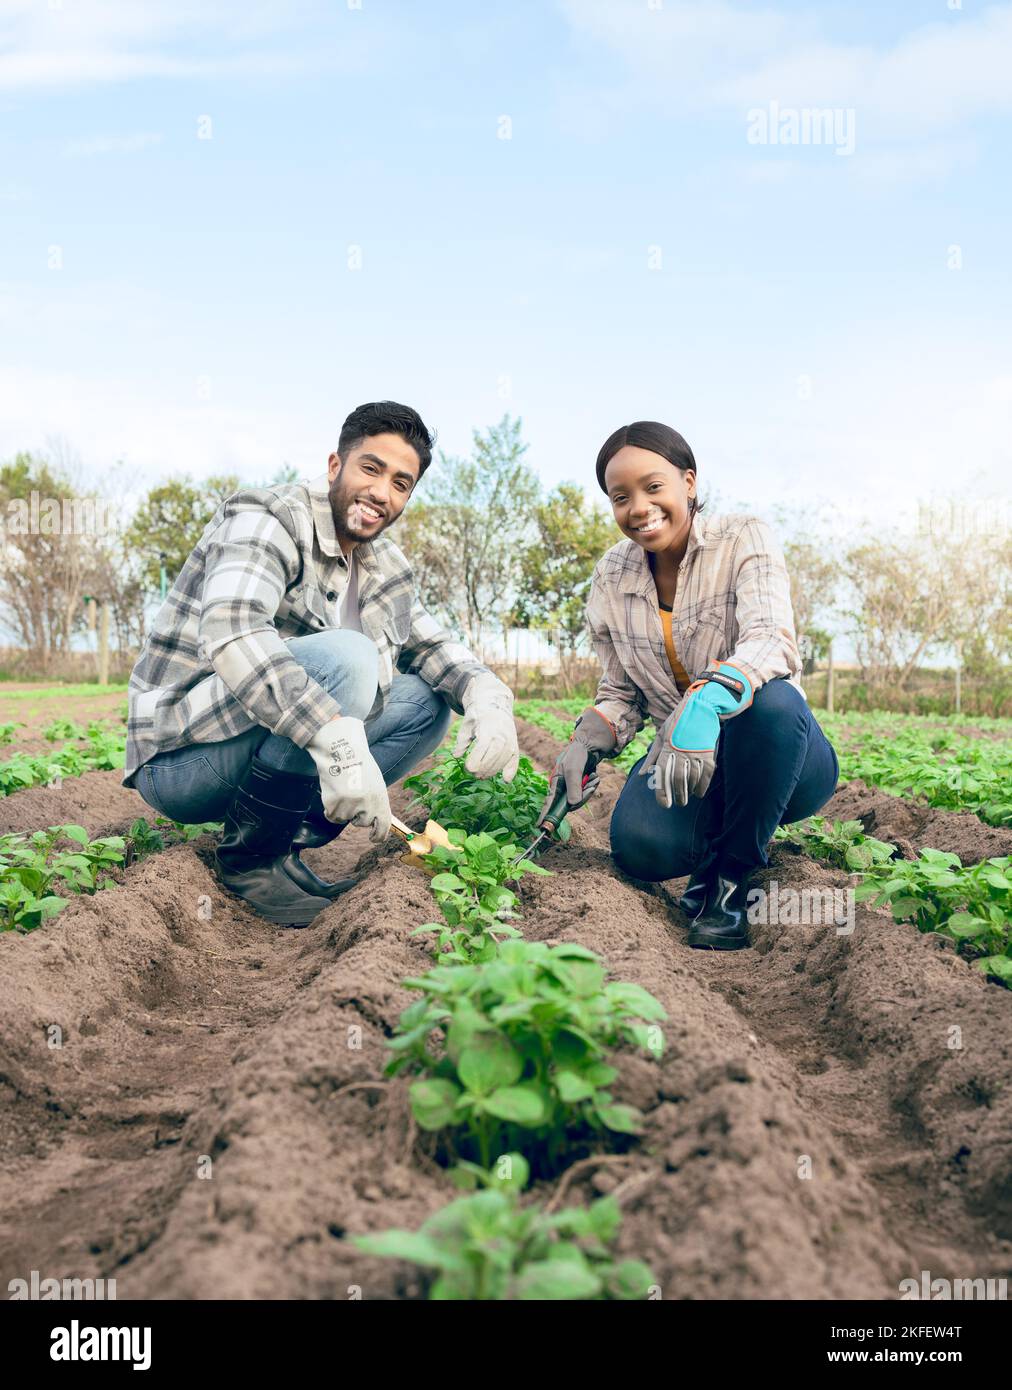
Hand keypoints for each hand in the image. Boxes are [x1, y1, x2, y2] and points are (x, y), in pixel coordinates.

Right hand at [306, 715, 390, 841]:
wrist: (340, 751)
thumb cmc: (359, 766)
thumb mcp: (375, 784)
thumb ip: (376, 803)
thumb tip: (374, 821)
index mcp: (380, 799)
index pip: (383, 826)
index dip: (379, 835)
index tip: (374, 838)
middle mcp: (367, 806)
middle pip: (360, 822)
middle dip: (356, 813)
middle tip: (353, 793)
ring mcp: (349, 807)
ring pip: (345, 818)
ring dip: (343, 808)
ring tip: (343, 788)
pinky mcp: (333, 806)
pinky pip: (332, 816)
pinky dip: (331, 808)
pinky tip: (334, 792)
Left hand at [454, 674, 519, 779]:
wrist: (494, 705)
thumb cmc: (477, 716)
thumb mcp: (466, 726)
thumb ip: (461, 742)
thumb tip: (456, 756)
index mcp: (487, 731)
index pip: (481, 751)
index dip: (473, 763)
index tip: (467, 767)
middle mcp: (501, 736)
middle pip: (492, 759)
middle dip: (481, 770)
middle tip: (473, 774)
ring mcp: (510, 741)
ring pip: (502, 762)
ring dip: (491, 772)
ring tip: (482, 775)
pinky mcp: (514, 745)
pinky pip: (514, 760)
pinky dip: (511, 770)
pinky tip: (506, 780)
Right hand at [539, 707, 615, 821]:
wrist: (589, 746)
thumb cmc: (577, 755)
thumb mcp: (573, 769)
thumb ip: (573, 787)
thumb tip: (573, 805)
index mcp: (556, 783)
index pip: (549, 802)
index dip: (545, 814)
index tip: (539, 826)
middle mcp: (562, 788)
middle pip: (570, 804)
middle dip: (583, 796)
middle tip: (591, 786)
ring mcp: (572, 788)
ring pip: (581, 799)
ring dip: (589, 789)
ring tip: (594, 777)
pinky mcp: (580, 787)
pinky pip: (587, 794)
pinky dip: (593, 786)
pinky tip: (595, 777)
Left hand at [639, 662, 752, 807]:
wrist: (702, 705)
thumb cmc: (679, 721)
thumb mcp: (661, 735)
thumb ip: (653, 756)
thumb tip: (643, 774)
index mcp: (667, 748)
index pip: (662, 775)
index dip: (663, 792)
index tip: (664, 805)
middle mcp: (680, 752)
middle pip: (678, 780)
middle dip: (677, 795)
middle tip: (677, 804)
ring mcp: (696, 752)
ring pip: (692, 779)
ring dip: (689, 792)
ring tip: (687, 798)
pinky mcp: (709, 752)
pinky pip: (706, 774)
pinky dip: (702, 785)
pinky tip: (699, 792)